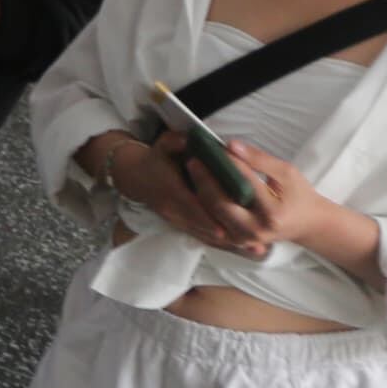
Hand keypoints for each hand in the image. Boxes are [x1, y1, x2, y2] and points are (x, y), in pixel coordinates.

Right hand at [87, 133, 252, 253]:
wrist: (136, 176)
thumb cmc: (156, 158)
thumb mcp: (162, 144)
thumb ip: (174, 141)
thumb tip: (187, 138)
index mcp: (170, 189)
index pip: (189, 206)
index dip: (205, 218)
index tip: (223, 229)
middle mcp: (172, 208)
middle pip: (199, 225)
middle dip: (224, 234)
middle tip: (247, 241)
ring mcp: (175, 218)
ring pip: (201, 234)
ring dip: (224, 242)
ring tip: (250, 248)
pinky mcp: (180, 223)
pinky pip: (200, 236)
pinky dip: (219, 243)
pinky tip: (238, 247)